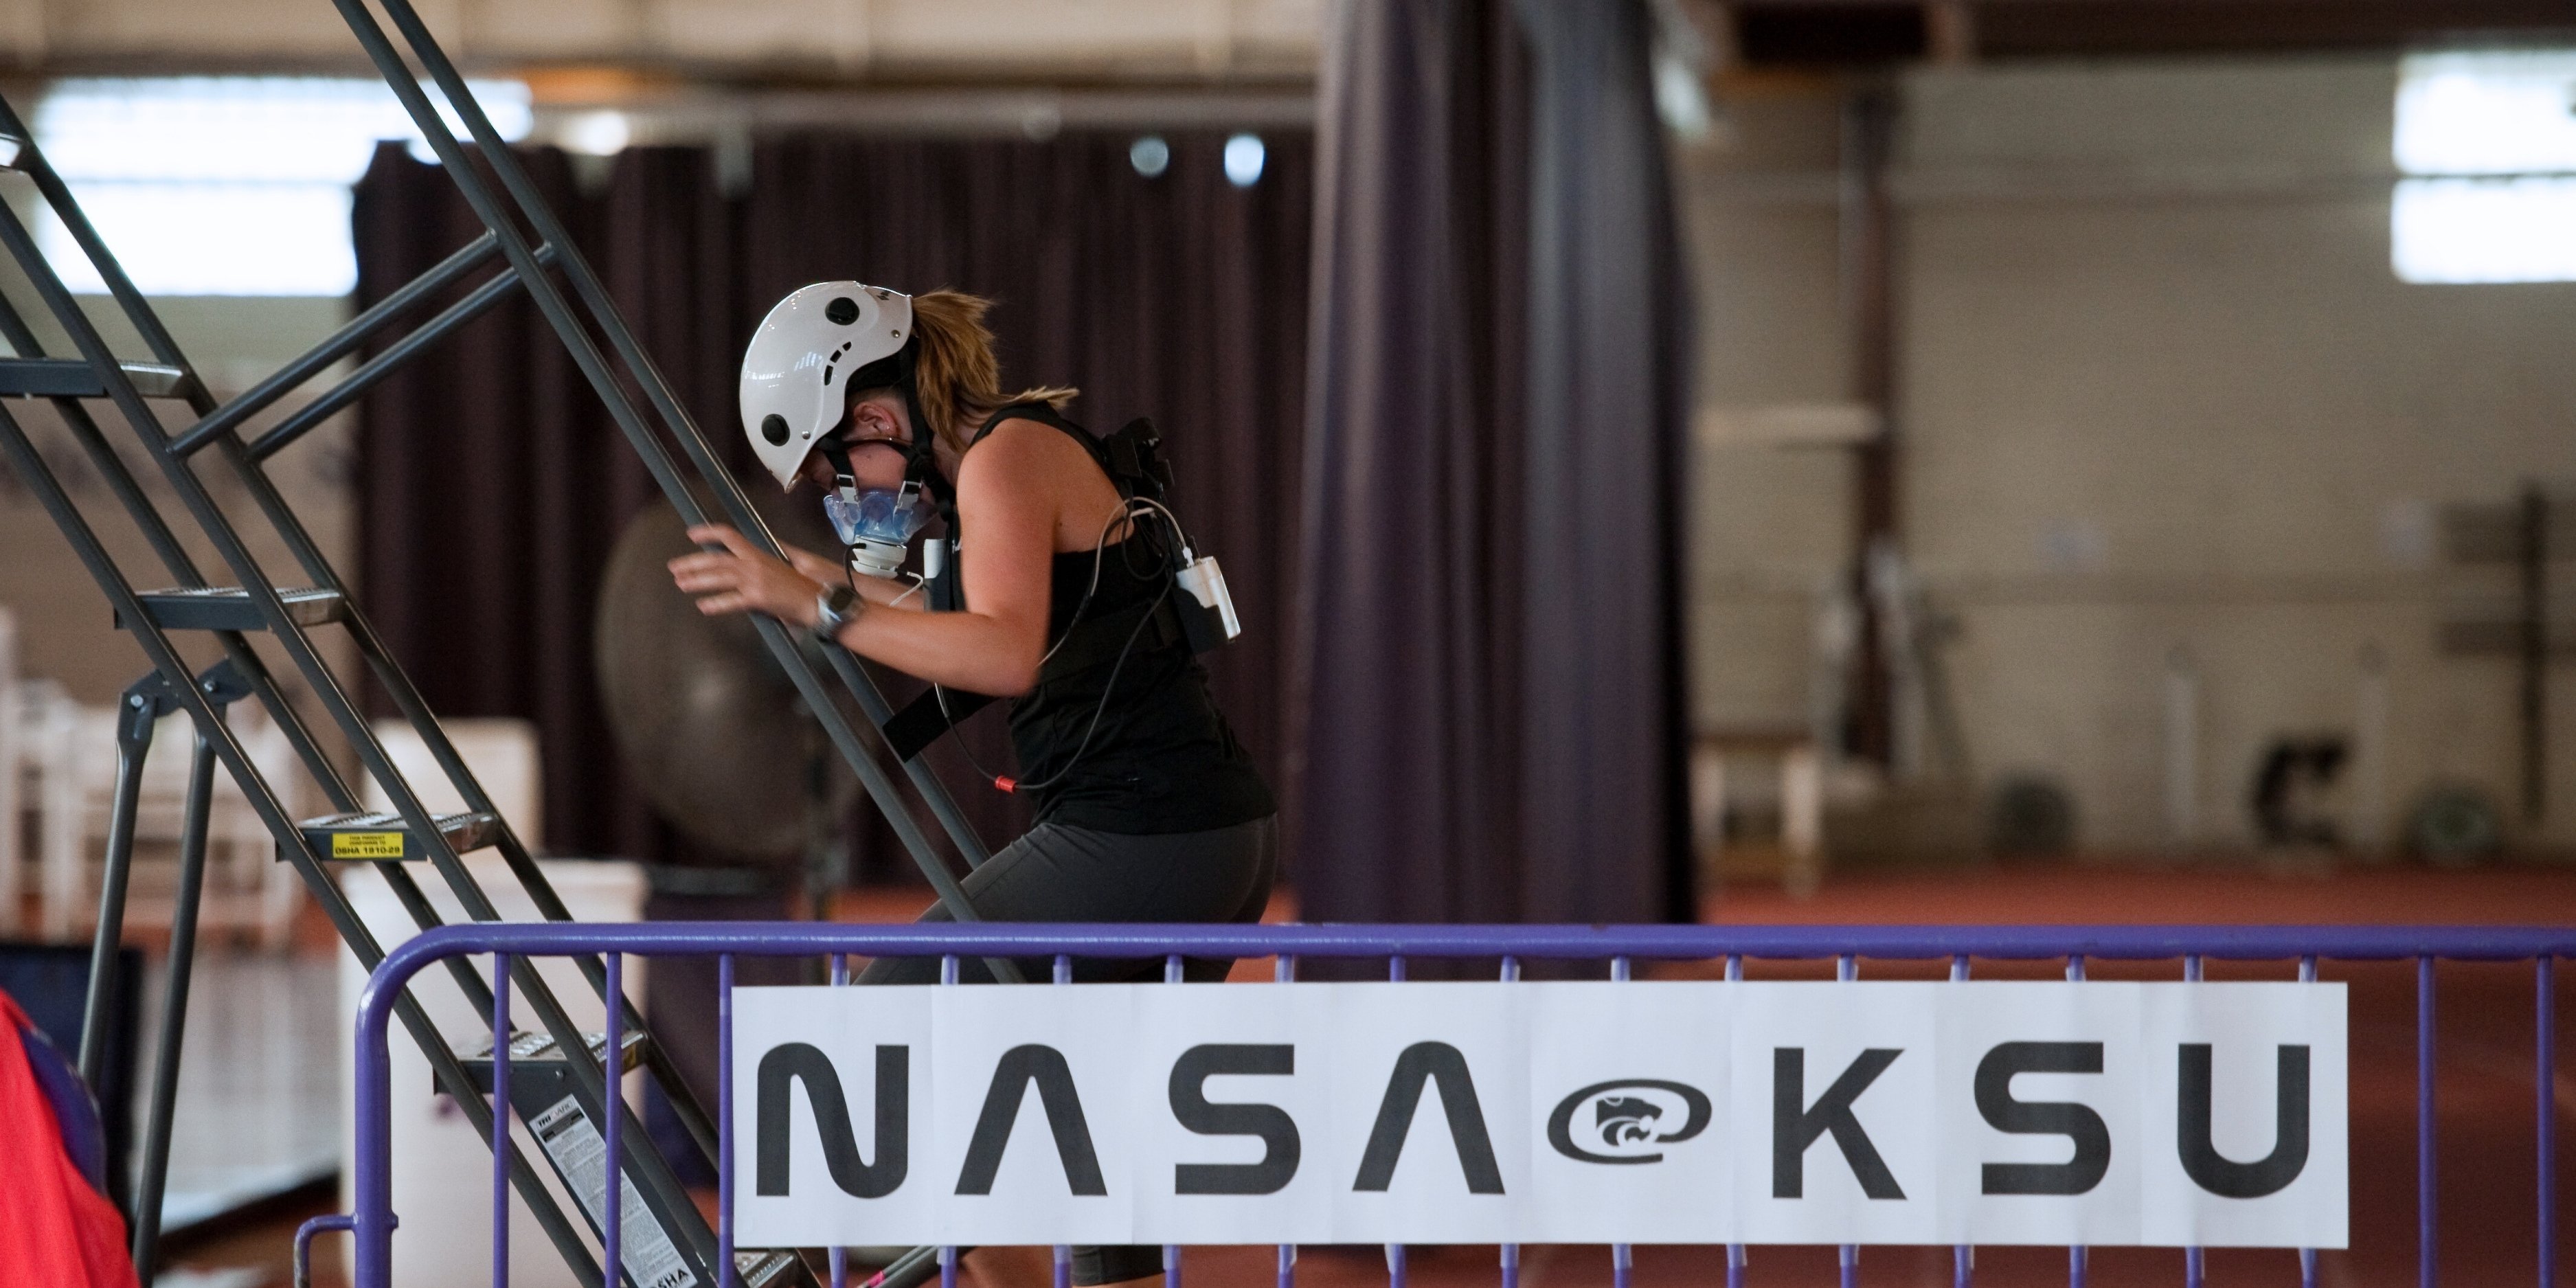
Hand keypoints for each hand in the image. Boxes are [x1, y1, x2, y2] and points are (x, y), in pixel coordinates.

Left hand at [667, 525, 829, 626]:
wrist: (818, 600)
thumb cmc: (801, 587)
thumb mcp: (780, 566)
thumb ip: (760, 562)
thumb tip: (744, 561)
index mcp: (759, 553)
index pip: (730, 536)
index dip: (709, 533)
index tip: (691, 534)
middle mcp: (754, 564)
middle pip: (717, 559)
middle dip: (693, 562)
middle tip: (675, 568)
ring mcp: (756, 580)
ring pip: (720, 577)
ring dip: (698, 581)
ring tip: (682, 584)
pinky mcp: (759, 598)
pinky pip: (732, 601)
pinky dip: (716, 604)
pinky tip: (704, 606)